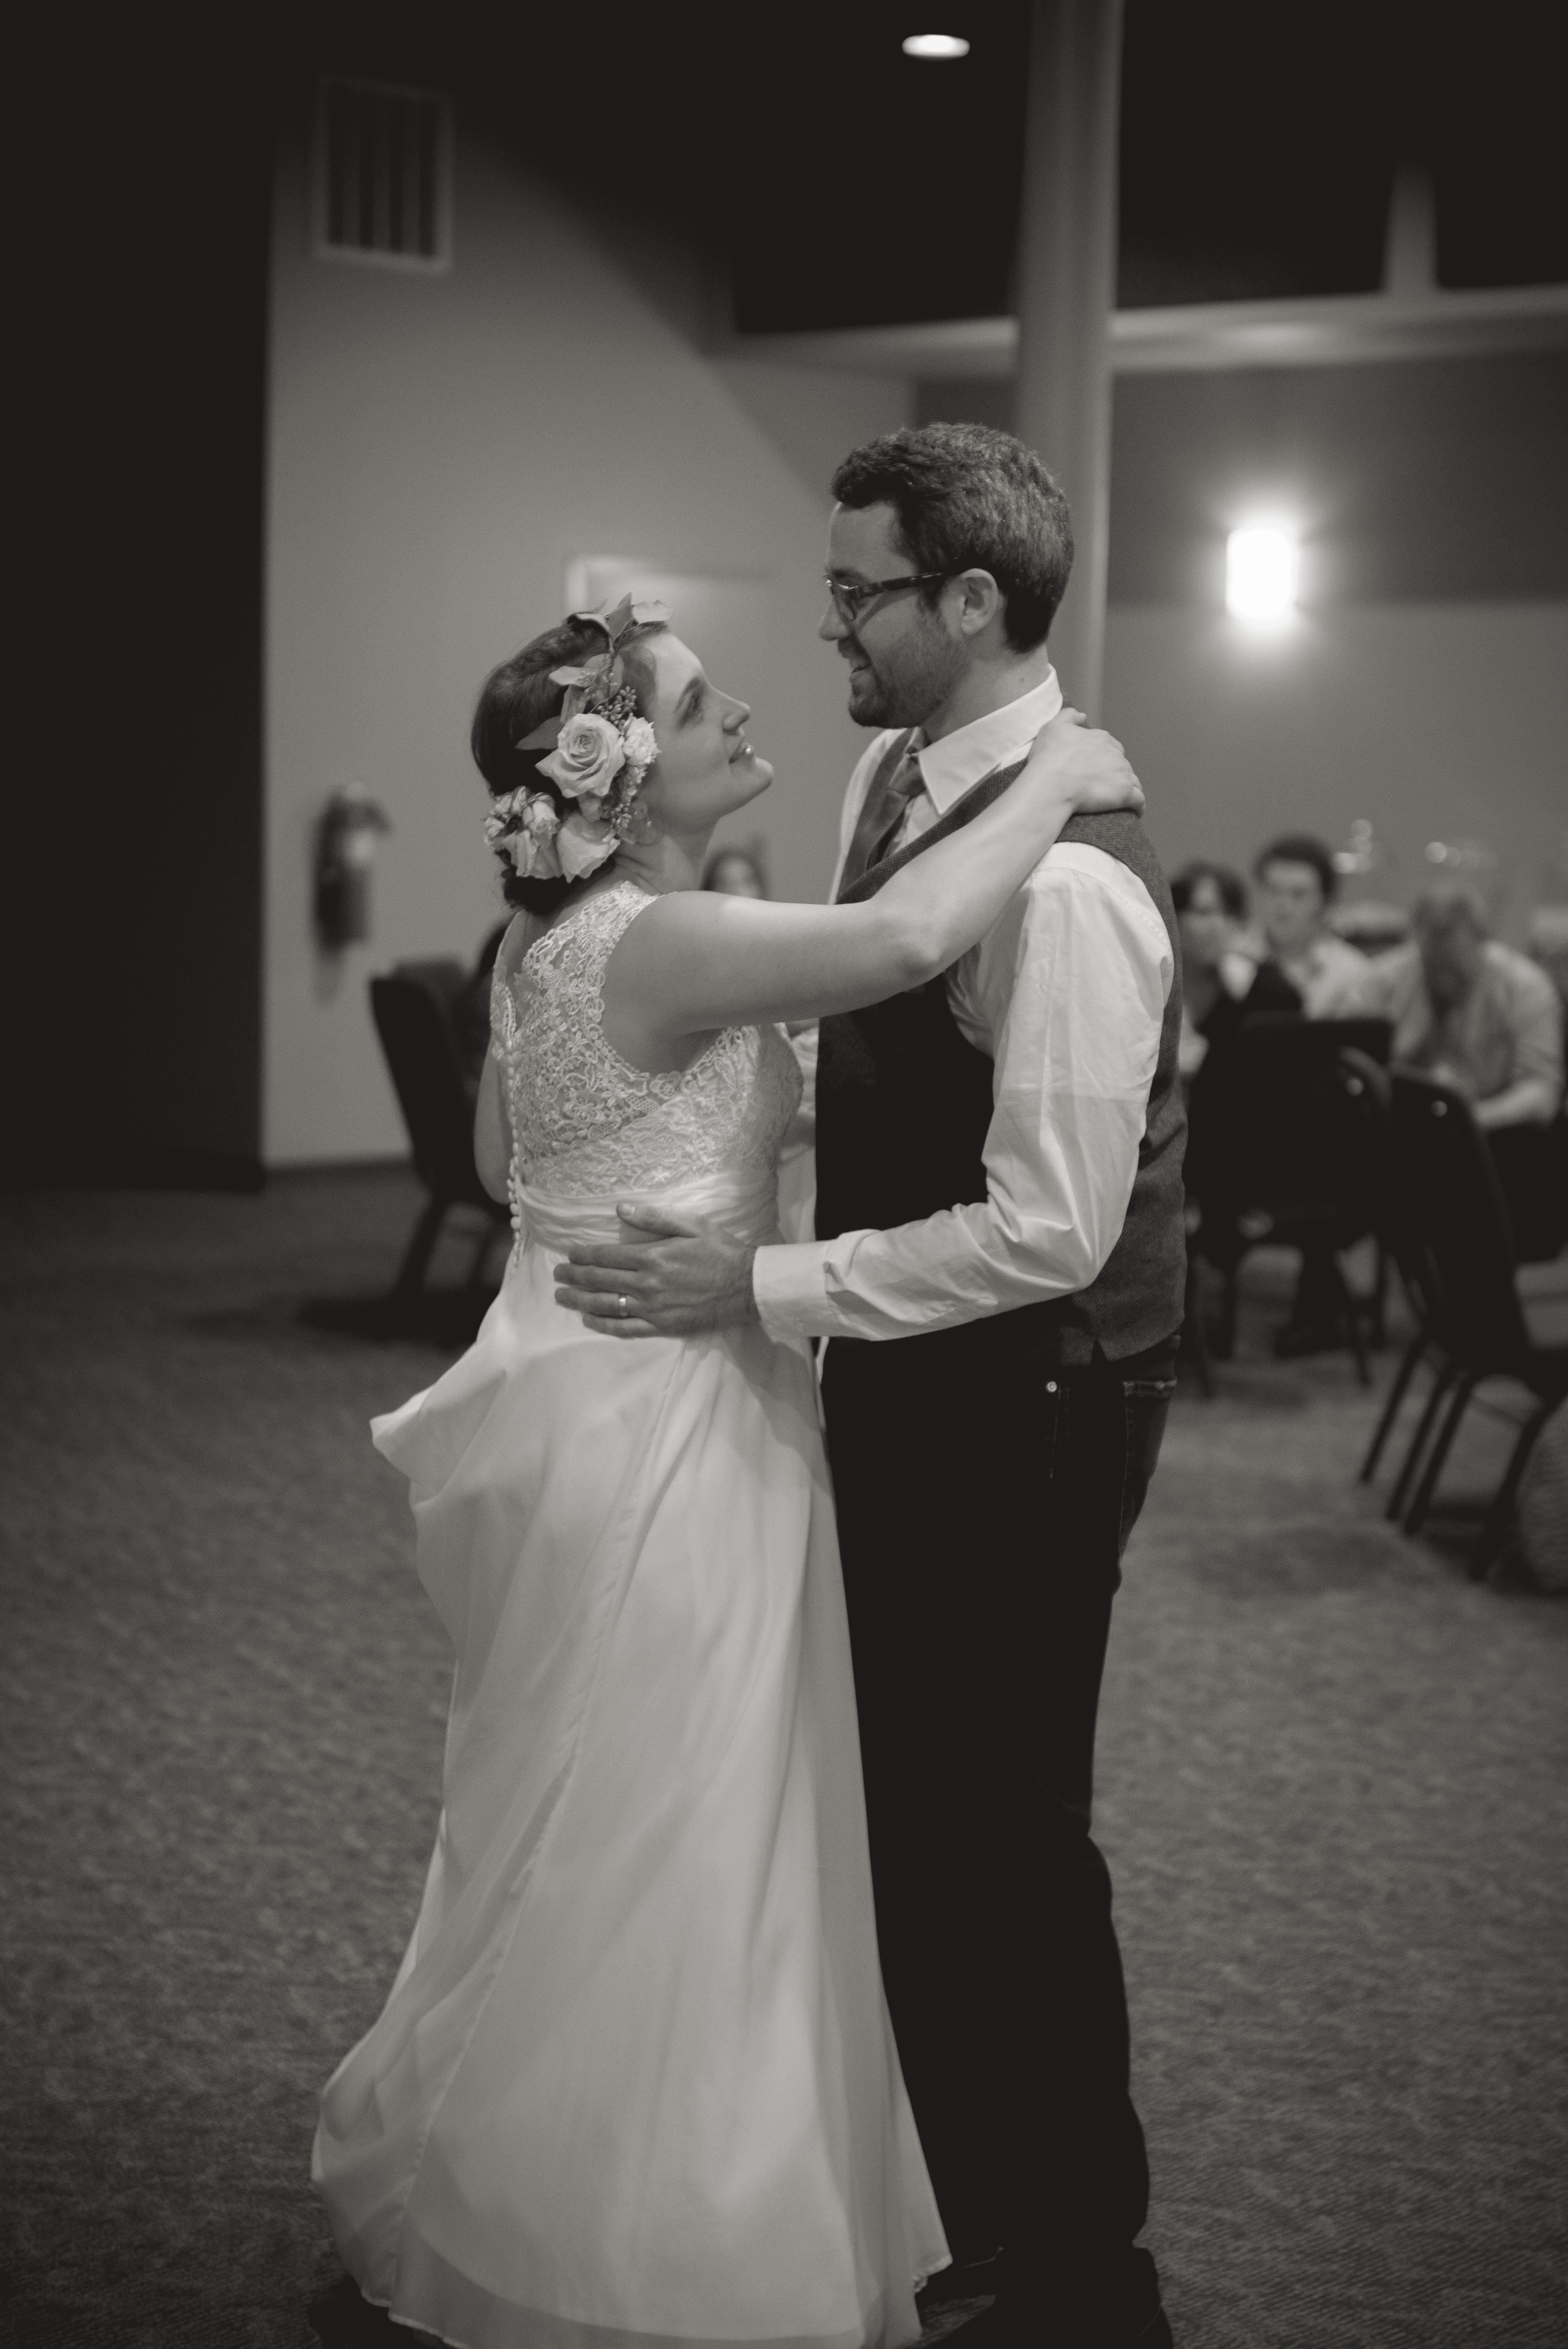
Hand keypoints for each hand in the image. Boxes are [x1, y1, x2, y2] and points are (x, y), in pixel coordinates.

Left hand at [553, 1204, 759, 1337]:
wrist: (748, 1287)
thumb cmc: (722, 1252)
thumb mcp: (692, 1225)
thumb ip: (654, 1218)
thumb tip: (620, 1208)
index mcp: (653, 1257)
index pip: (605, 1256)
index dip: (582, 1255)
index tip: (568, 1254)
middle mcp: (647, 1284)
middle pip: (599, 1281)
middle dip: (574, 1277)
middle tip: (557, 1275)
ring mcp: (653, 1308)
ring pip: (606, 1305)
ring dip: (579, 1300)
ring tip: (562, 1296)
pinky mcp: (662, 1326)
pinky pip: (625, 1328)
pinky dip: (603, 1324)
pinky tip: (588, 1319)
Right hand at [1025, 707, 1143, 817]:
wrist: (1051, 784)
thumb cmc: (1048, 758)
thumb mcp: (1053, 727)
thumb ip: (1069, 716)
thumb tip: (1084, 716)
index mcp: (1101, 738)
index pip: (1110, 746)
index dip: (1103, 757)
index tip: (1095, 767)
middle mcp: (1115, 753)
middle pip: (1121, 763)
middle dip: (1116, 772)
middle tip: (1104, 785)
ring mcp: (1122, 773)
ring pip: (1133, 780)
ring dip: (1128, 788)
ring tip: (1120, 800)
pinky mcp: (1125, 793)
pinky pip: (1139, 800)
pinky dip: (1139, 805)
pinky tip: (1135, 811)